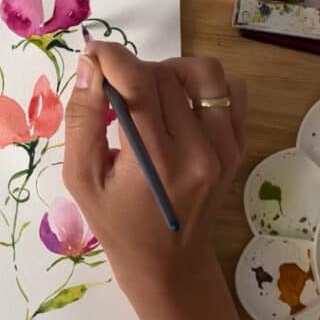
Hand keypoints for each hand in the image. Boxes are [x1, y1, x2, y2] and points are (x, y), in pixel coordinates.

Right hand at [62, 41, 246, 313]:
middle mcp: (198, 151)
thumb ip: (82, 120)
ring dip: (172, 71)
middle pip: (167, 76)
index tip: (94, 54)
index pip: (139, 84)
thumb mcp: (81, 179)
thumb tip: (91, 65)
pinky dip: (204, 88)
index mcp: (155, 163)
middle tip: (116, 92)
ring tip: (151, 94)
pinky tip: (181, 108)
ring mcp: (225, 148)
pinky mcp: (239, 146)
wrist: (169, 264)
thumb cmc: (117, 224)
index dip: (113, 58)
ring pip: (204, 74)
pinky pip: (231, 91)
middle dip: (134, 70)